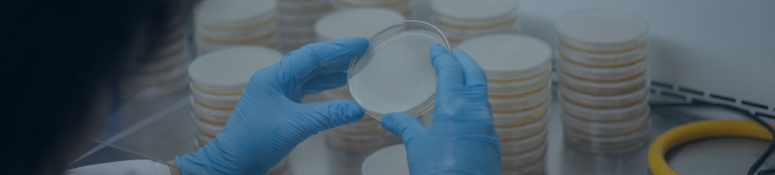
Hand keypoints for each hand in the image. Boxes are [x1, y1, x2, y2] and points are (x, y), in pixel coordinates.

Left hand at [175, 37, 369, 174]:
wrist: (234, 161)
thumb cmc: (256, 141)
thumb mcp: (296, 126)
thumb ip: (328, 115)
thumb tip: (357, 110)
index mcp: (274, 76)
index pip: (311, 55)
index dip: (338, 49)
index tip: (361, 44)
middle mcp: (275, 79)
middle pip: (311, 61)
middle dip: (338, 57)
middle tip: (363, 52)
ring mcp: (277, 91)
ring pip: (310, 75)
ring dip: (333, 70)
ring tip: (356, 66)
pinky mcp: (280, 104)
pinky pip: (306, 88)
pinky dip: (324, 86)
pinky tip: (339, 85)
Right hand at [382, 44, 500, 173]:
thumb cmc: (438, 172)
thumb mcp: (416, 147)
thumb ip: (405, 126)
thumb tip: (389, 118)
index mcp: (455, 106)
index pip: (451, 72)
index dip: (444, 58)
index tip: (438, 49)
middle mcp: (476, 111)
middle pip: (475, 77)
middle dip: (464, 62)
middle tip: (454, 54)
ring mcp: (488, 127)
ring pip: (482, 96)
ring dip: (471, 83)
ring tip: (458, 79)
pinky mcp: (492, 142)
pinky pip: (484, 114)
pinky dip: (474, 103)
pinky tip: (464, 110)